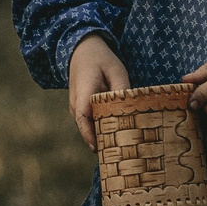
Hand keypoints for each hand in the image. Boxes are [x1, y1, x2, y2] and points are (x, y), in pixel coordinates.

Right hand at [67, 33, 131, 147]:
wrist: (82, 52)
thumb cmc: (101, 60)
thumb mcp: (116, 70)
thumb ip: (122, 89)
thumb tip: (130, 109)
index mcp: (84, 92)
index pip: (83, 118)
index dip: (90, 135)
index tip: (98, 149)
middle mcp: (77, 105)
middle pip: (88, 128)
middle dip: (103, 141)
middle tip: (122, 153)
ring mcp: (78, 109)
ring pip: (90, 127)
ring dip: (104, 135)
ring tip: (124, 147)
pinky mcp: (83, 110)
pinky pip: (92, 123)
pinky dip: (103, 128)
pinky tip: (119, 135)